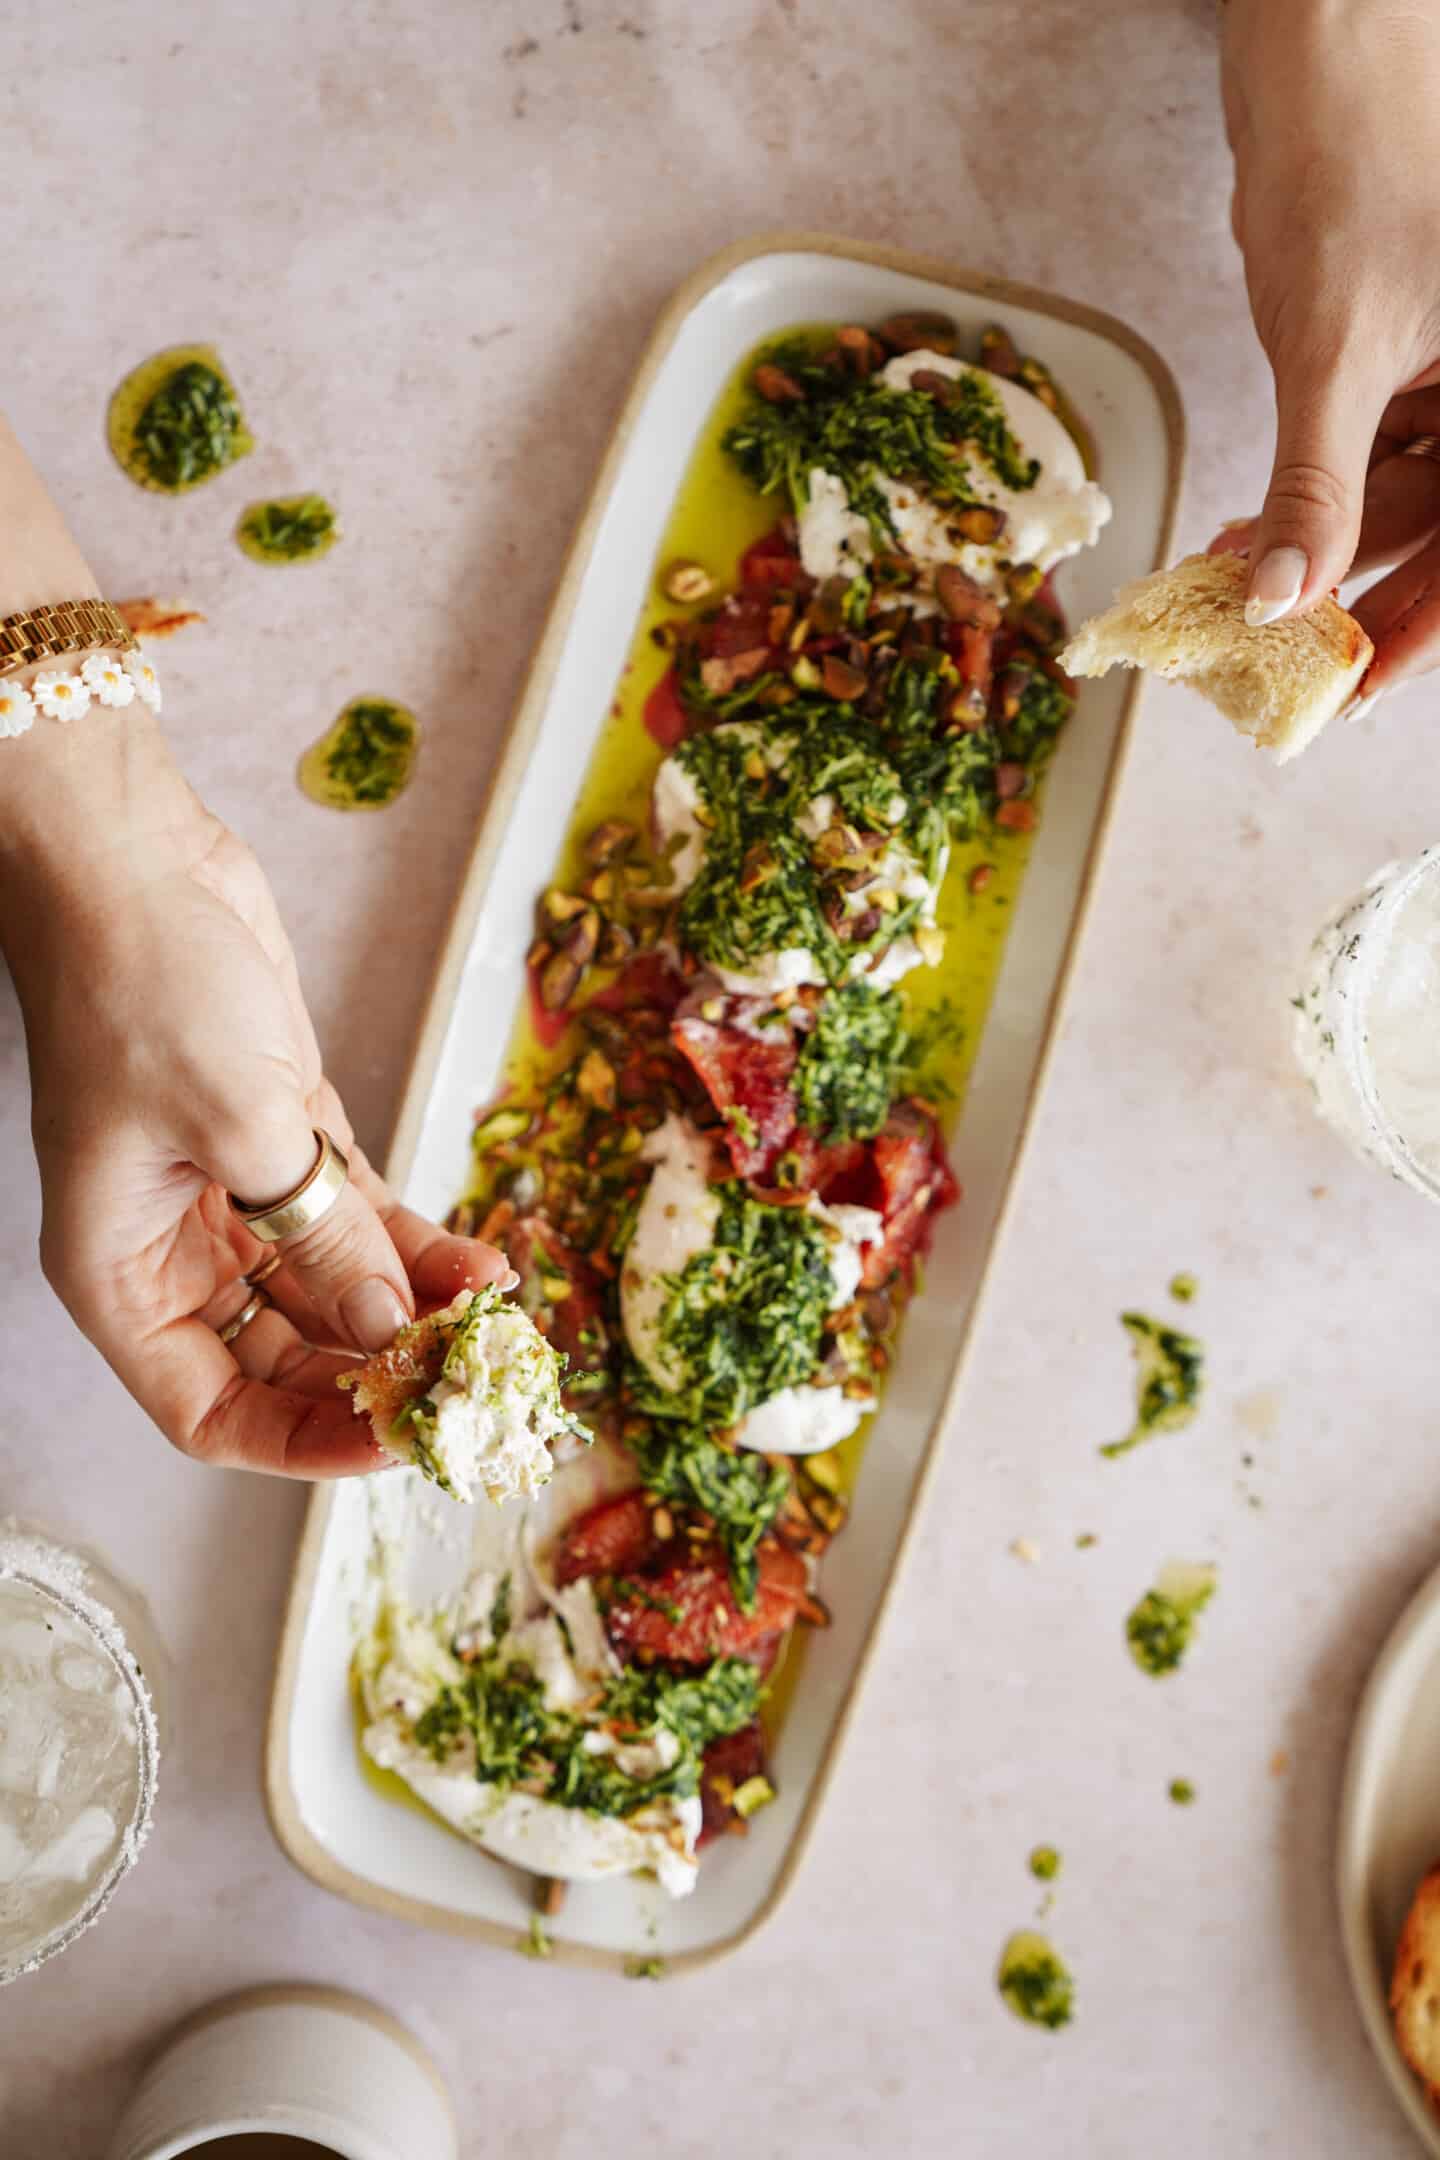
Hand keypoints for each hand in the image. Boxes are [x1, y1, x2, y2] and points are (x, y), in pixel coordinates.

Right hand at [7, 805, 508, 1476]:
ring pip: (334, 1293)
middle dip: (379, 1374)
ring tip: (500, 1318)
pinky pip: (359, 1222)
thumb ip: (320, 1238)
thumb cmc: (141, 985)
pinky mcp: (286, 1142)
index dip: (303, 1444)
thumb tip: (391, 1330)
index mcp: (123, 1277)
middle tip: (474, 1377)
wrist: (132, 859)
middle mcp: (177, 1253)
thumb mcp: (238, 1122)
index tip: (398, 1439)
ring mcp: (234, 1197)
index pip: (212, 1411)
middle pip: (286, 1362)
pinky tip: (486, 1261)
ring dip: (414, 1310)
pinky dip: (418, 1246)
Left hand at [1217, 0, 1439, 695]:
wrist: (1320, 49)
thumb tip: (1282, 600)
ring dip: (1322, 552)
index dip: (1419, 630)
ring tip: (1237, 589)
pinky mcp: (1414, 352)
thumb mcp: (1332, 349)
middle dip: (1357, 596)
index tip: (1348, 691)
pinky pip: (1376, 452)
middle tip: (1275, 659)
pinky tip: (1246, 533)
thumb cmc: (1350, 162)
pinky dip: (1313, 496)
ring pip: (1407, 499)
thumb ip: (1316, 488)